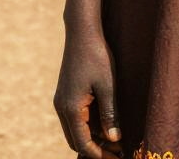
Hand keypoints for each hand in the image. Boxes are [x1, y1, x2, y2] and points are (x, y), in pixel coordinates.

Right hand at [54, 24, 121, 157]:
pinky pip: (74, 118)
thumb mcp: (108, 85)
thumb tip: (114, 140)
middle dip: (95, 150)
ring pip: (74, 130)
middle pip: (75, 141)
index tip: (117, 157)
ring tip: (115, 139)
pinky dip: (87, 126)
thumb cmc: (97, 56)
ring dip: (91, 138)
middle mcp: (62, 108)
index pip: (82, 144)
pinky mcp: (65, 94)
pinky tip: (105, 123)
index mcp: (71, 109)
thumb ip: (110, 114)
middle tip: (117, 152)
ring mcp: (61, 100)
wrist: (82, 32)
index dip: (98, 155)